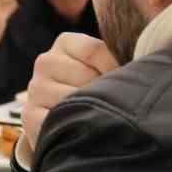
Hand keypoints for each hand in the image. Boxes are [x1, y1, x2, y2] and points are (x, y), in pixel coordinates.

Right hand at [21, 33, 117, 148]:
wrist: (64, 121)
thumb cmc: (93, 90)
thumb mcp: (105, 68)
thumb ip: (118, 59)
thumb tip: (142, 61)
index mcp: (65, 43)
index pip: (94, 50)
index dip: (115, 68)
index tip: (126, 82)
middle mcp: (45, 62)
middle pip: (86, 76)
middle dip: (103, 92)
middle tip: (112, 104)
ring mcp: (35, 89)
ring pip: (73, 99)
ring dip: (90, 111)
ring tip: (98, 117)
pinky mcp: (29, 115)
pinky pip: (57, 120)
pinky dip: (73, 127)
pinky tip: (82, 129)